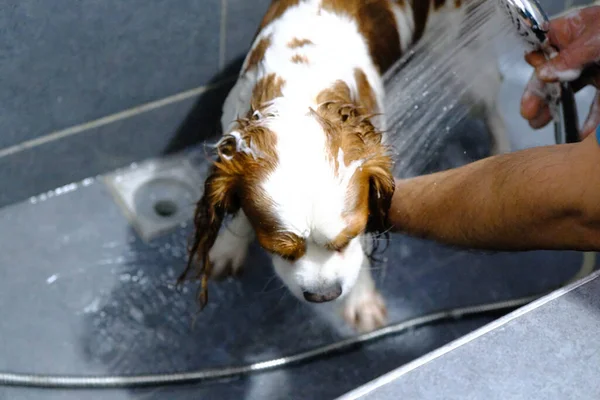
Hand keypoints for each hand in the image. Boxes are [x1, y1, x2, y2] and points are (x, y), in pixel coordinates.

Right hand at [520, 5, 599, 138]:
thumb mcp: (598, 40)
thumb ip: (570, 58)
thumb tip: (543, 74)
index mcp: (574, 31)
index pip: (545, 47)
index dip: (537, 66)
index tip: (536, 83)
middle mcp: (581, 50)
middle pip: (554, 74)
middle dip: (541, 96)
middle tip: (530, 115)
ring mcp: (596, 67)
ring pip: (572, 90)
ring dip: (558, 109)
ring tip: (542, 126)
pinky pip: (597, 104)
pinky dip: (591, 119)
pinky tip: (583, 134)